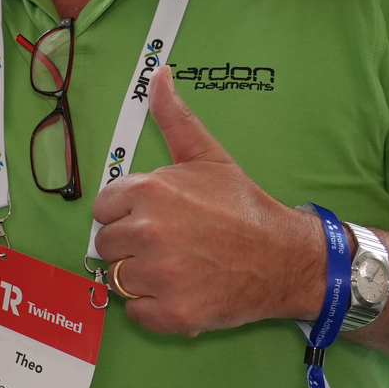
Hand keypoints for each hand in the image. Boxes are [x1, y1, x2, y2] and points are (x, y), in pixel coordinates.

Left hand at [90, 67, 325, 333]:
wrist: (285, 258)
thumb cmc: (243, 206)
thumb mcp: (207, 156)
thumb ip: (174, 118)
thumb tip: (159, 74)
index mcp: (149, 191)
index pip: (103, 207)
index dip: (127, 213)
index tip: (155, 217)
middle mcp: (149, 232)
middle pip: (106, 245)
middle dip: (131, 245)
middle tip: (170, 244)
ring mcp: (160, 275)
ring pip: (118, 279)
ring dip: (141, 277)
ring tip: (177, 266)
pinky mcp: (171, 313)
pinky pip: (136, 311)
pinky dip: (154, 307)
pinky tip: (181, 290)